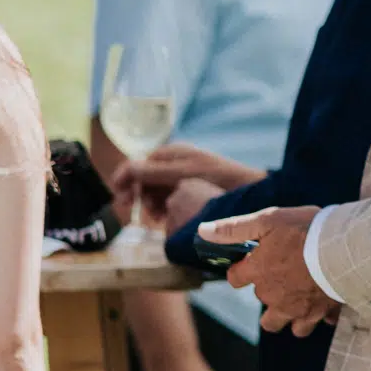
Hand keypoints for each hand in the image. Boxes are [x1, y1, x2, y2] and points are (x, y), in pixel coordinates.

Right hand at [108, 143, 254, 225]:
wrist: (251, 191)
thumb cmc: (219, 178)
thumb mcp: (182, 173)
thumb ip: (153, 171)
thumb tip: (127, 170)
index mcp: (171, 153)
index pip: (138, 163)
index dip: (125, 179)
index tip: (120, 199)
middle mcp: (175, 162)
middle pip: (144, 178)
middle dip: (138, 195)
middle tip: (135, 213)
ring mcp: (182, 176)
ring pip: (155, 190)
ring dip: (150, 203)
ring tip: (155, 218)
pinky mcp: (190, 190)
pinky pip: (167, 198)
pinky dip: (162, 207)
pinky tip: (166, 217)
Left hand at [202, 204, 335, 336]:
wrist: (345, 249)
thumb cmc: (305, 232)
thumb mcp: (267, 220)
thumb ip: (234, 229)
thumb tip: (202, 231)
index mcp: (258, 273)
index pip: (235, 279)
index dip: (240, 271)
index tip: (249, 264)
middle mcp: (275, 297)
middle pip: (263, 313)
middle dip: (269, 299)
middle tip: (281, 280)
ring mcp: (300, 309)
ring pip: (290, 327)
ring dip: (292, 317)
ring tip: (299, 301)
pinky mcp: (324, 311)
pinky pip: (321, 321)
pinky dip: (322, 315)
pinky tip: (326, 301)